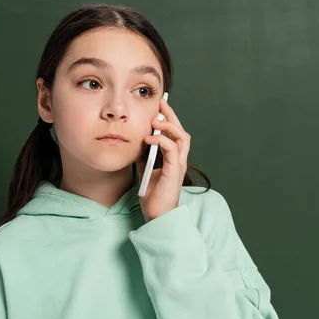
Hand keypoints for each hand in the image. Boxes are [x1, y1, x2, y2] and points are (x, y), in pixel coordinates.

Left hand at [136, 98, 190, 222]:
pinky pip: (172, 149)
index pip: (174, 133)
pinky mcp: (174, 171)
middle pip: (181, 130)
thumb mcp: (146, 170)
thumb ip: (145, 156)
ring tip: (154, 121)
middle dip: (170, 115)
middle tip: (160, 103)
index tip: (158, 106)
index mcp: (174, 158)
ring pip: (181, 137)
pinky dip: (161, 141)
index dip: (168, 118)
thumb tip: (137, 143)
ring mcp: (179, 165)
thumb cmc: (153, 195)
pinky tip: (148, 139)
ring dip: (168, 126)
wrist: (156, 215)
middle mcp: (179, 159)